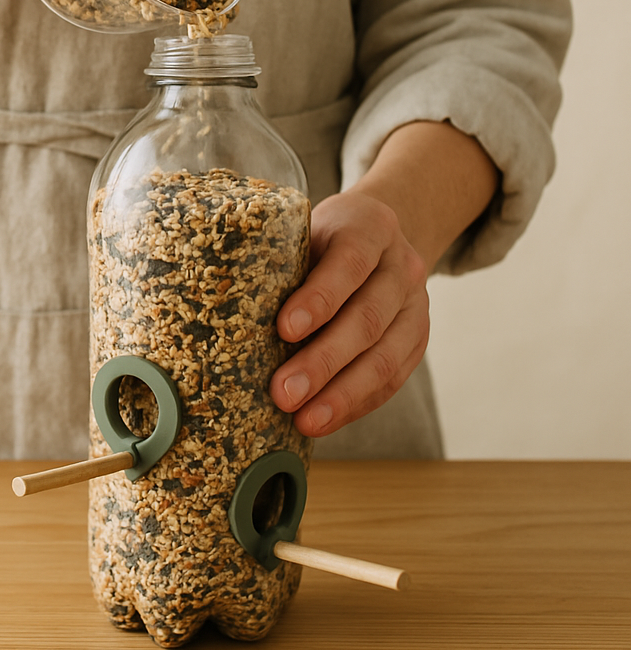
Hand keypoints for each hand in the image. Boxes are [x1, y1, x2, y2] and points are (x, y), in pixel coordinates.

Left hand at [269, 189, 430, 436]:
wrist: (378, 234)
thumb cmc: (323, 237)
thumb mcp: (305, 232)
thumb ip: (284, 266)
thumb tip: (231, 318)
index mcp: (370, 228)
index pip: (349, 263)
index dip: (320, 299)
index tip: (284, 329)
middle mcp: (401, 266)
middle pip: (368, 318)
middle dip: (324, 361)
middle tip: (284, 393)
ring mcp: (416, 305)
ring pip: (386, 357)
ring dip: (342, 395)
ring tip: (305, 421)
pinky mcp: (418, 339)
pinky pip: (393, 379)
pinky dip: (356, 403)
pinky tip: (325, 419)